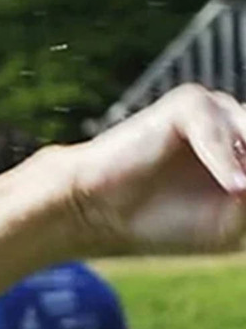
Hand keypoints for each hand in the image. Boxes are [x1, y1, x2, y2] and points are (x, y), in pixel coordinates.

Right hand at [62, 85, 245, 255]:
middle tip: (244, 195)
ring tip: (243, 193)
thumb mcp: (230, 224)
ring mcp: (217, 111)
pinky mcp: (187, 105)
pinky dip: (228, 160)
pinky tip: (234, 188)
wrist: (97, 215)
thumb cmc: (159, 224)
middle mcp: (239, 125)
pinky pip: (220, 128)